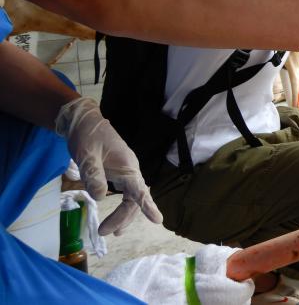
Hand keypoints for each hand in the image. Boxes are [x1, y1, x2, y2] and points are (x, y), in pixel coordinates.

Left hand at [55, 97, 162, 235]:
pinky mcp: (118, 173)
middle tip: (103, 232)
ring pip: (131, 198)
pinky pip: (126, 194)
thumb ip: (93, 176)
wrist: (84, 122)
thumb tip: (98, 198)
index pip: (139, 190)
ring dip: (122, 216)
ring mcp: (125, 172)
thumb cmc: (87, 136)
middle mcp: (130, 170)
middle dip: (122, 217)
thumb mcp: (86, 155)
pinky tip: (115, 219)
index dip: (148, 206)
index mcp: (127, 166)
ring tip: (110, 232)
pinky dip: (121, 208)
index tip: (158, 220)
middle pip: (134, 199)